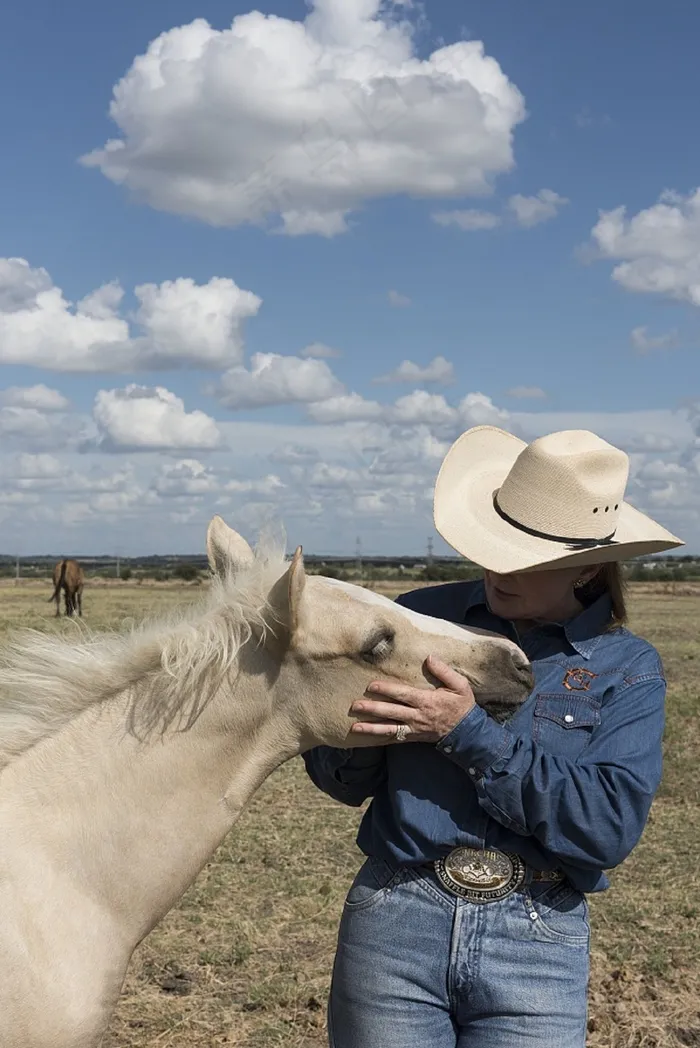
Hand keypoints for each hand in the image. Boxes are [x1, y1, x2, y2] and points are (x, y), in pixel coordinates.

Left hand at [349, 655, 476, 743]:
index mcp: (426, 701)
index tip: (371, 685)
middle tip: (355, 706)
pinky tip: (368, 738)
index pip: (403, 694)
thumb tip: (429, 658)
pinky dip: (381, 738)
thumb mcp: (460, 686)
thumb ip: (444, 672)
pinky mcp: (413, 737)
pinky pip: (395, 738)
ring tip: (355, 727)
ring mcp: (414, 728)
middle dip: (372, 709)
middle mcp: (417, 716)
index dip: (387, 690)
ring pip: (390, 729)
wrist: (468, 732)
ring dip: (372, 728)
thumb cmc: (462, 706)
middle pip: (391, 712)